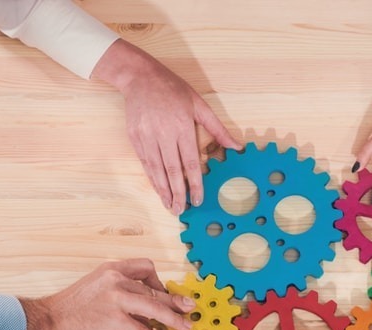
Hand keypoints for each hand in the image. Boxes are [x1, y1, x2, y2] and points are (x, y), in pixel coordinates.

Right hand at [19, 259, 193, 329]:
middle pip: (155, 290)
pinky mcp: (114, 320)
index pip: (146, 266)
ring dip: (174, 319)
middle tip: (190, 308)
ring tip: (185, 328)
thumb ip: (120, 290)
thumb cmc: (71, 308)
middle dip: (175, 301)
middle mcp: (116, 279)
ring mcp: (116, 298)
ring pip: (155, 308)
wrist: (48, 320)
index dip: (159, 281)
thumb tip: (148, 306)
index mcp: (112, 269)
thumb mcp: (97, 287)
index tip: (164, 293)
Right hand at [93, 40, 241, 213]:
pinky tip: (158, 189)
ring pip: (156, 169)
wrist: (140, 77)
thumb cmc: (173, 89)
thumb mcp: (199, 104)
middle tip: (182, 210)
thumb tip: (236, 146)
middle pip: (172, 170)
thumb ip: (217, 128)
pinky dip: (151, 178)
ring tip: (170, 205)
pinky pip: (145, 162)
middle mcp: (163, 133)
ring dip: (163, 190)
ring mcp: (147, 136)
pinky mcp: (135, 137)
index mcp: (182, 126)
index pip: (190, 162)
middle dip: (178, 193)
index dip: (194, 183)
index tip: (198, 199)